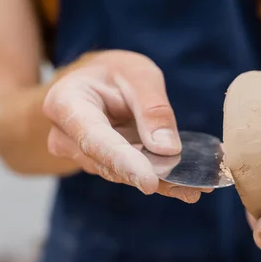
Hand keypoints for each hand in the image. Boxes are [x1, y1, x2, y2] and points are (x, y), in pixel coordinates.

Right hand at [43, 50, 209, 202]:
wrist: (95, 83)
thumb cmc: (113, 72)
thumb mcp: (137, 74)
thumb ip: (152, 107)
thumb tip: (167, 148)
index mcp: (65, 104)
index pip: (94, 139)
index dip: (124, 162)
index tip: (150, 182)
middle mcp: (66, 137)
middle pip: (108, 163)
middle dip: (150, 176)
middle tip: (189, 188)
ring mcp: (82, 156)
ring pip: (121, 175)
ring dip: (159, 182)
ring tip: (194, 188)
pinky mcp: (102, 166)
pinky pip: (129, 176)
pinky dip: (159, 181)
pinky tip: (186, 188)